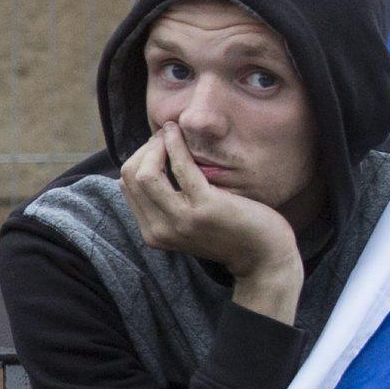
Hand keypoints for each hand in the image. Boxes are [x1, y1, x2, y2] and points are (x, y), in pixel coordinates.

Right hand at [122, 123, 302, 322]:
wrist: (263, 256)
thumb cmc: (229, 232)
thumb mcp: (186, 222)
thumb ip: (165, 204)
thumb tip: (141, 170)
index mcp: (152, 233)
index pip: (127, 185)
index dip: (139, 159)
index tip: (158, 147)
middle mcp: (160, 230)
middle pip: (131, 177)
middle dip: (145, 150)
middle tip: (164, 137)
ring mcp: (181, 220)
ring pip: (146, 173)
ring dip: (157, 145)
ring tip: (171, 132)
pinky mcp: (204, 208)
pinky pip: (180, 168)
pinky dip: (176, 144)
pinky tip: (179, 133)